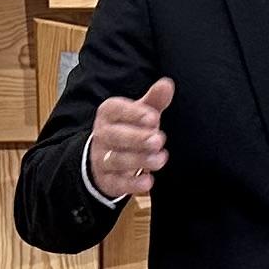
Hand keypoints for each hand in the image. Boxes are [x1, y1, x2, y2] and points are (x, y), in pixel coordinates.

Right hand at [85, 77, 174, 204]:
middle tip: (158, 139)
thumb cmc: (128, 130)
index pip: (115, 110)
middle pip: (115, 136)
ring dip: (139, 160)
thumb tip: (167, 84)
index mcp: (108, 114)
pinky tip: (148, 181)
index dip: (133, 113)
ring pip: (116, 159)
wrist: (105, 159)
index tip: (153, 117)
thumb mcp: (140, 114)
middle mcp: (102, 135)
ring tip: (160, 159)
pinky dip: (132, 184)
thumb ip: (154, 101)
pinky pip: (116, 183)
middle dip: (137, 138)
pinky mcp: (107, 180)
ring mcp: (102, 158)